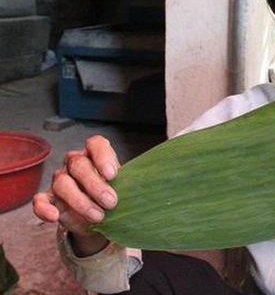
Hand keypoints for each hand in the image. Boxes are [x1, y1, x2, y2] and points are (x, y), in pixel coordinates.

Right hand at [33, 135, 119, 255]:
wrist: (101, 217)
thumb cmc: (114, 194)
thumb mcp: (125, 187)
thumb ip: (130, 182)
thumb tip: (147, 186)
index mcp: (96, 155)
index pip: (96, 144)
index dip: (102, 156)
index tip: (112, 175)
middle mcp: (76, 163)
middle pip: (79, 165)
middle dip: (95, 185)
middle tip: (111, 202)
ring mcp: (60, 180)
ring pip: (62, 183)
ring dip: (80, 201)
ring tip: (98, 216)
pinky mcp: (50, 199)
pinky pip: (40, 200)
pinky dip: (44, 208)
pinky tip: (54, 217)